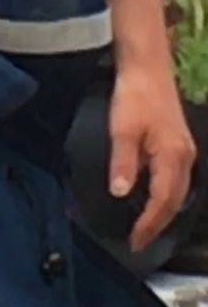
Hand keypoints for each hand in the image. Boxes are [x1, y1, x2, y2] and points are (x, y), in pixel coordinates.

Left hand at [109, 64, 196, 252]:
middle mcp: (185, 157)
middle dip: (158, 224)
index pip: (162, 202)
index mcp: (173, 157)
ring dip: (164, 210)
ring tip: (145, 225)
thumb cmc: (135, 95)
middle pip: (175, 202)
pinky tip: (152, 195)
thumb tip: (121, 194)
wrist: (147, 65)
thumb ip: (123, 163)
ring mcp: (185, 149)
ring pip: (179, 191)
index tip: (134, 241)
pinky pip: (177, 178)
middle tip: (139, 240)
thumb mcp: (122, 129)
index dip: (148, 225)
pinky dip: (166, 194)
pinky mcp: (179, 142)